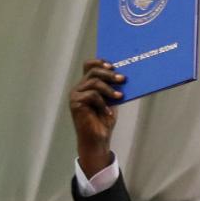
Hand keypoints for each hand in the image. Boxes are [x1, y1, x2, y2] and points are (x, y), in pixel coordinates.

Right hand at [69, 59, 123, 174]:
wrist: (98, 138)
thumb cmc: (104, 120)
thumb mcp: (112, 101)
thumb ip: (113, 88)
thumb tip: (124, 77)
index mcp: (87, 84)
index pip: (90, 65)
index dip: (100, 62)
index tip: (114, 66)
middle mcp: (80, 87)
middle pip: (93, 71)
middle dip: (109, 74)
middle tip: (123, 79)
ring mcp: (76, 94)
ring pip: (94, 82)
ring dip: (109, 89)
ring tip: (119, 96)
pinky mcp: (75, 103)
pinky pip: (92, 96)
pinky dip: (103, 103)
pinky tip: (109, 113)